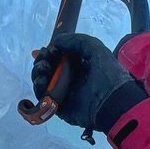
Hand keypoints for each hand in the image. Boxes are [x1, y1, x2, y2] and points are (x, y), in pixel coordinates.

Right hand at [28, 32, 146, 135]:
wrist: (112, 100)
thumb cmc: (107, 73)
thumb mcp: (95, 47)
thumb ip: (76, 40)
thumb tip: (56, 42)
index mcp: (78, 66)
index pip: (58, 58)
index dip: (49, 53)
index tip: (48, 49)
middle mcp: (69, 79)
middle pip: (47, 69)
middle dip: (42, 61)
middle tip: (44, 59)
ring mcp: (63, 94)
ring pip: (43, 83)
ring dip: (38, 73)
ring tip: (43, 70)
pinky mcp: (59, 108)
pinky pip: (43, 98)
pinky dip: (38, 89)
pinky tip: (41, 81)